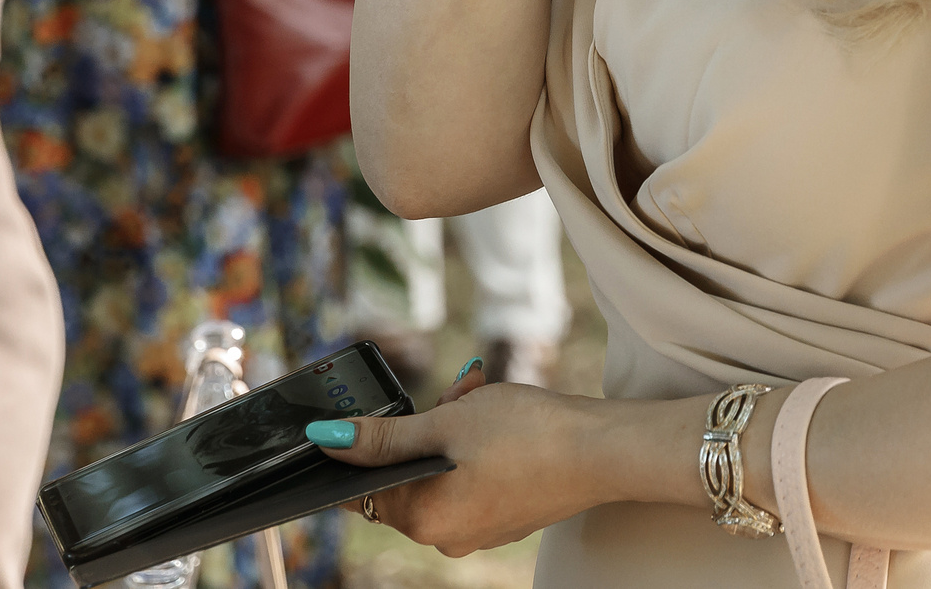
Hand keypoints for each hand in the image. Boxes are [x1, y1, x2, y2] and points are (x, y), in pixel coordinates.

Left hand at [317, 366, 620, 555]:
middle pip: (405, 476)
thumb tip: (327, 440)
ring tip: (477, 396)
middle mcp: (447, 536)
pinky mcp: (505, 515)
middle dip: (419, 428)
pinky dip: (474, 445)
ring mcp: (479, 529)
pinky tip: (498, 415)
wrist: (603, 449)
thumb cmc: (528, 436)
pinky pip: (470, 477)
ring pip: (441, 470)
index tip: (374, 417)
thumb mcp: (446, 423)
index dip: (361, 449)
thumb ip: (383, 437)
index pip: (363, 491)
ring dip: (450, 428)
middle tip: (450, 395)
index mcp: (424, 520)